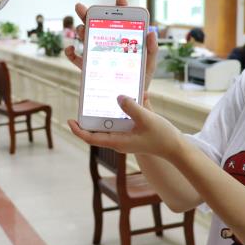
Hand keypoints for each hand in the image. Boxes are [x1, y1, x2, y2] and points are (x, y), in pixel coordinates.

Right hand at [64, 0, 157, 105]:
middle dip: (88, 15)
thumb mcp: (148, 65)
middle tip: (81, 8)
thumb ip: (152, 49)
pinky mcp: (89, 68)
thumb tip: (151, 32)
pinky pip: (77, 59)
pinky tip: (71, 49)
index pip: (122, 21)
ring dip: (80, 32)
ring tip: (80, 30)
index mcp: (123, 41)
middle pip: (97, 25)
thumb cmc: (140, 81)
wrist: (128, 102)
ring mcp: (97, 55)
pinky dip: (71, 53)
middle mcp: (108, 44)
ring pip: (85, 38)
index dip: (121, 8)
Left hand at [67, 95, 182, 158]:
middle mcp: (118, 140)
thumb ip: (132, 107)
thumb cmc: (161, 136)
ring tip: (97, 97)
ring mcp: (124, 137)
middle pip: (96, 131)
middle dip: (88, 118)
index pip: (91, 138)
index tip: (70, 121)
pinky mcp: (131, 133)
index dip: (79, 130)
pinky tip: (119, 99)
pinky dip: (115, 112)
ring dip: (101, 114)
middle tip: (84, 102)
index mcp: (118, 141)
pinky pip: (118, 122)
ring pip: (107, 125)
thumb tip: (118, 97)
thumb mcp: (147, 119)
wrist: (175, 147)